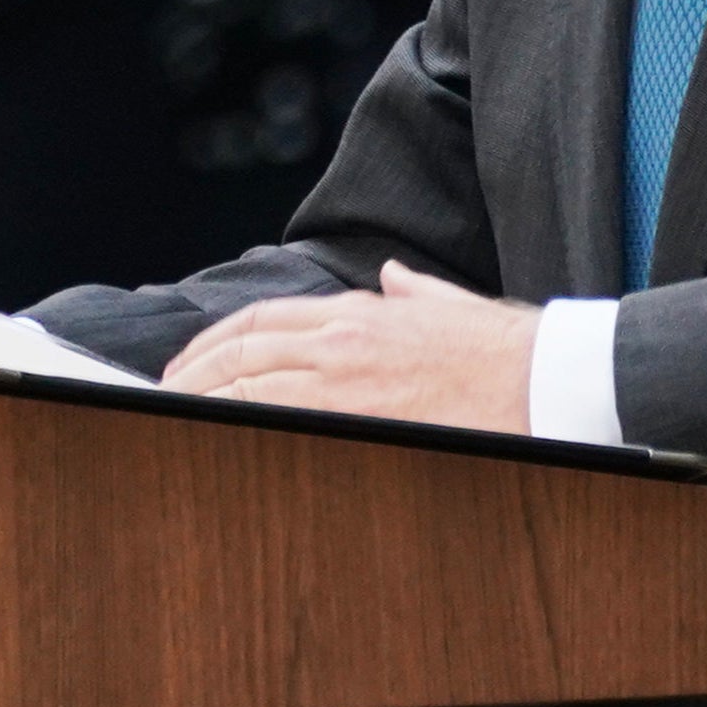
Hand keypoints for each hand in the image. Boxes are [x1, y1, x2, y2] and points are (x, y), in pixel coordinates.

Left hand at [163, 259, 535, 431]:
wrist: (541, 376)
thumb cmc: (503, 350)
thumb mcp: (448, 305)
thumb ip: (412, 292)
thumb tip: (392, 277)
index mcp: (358, 311)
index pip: (262, 320)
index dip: (217, 341)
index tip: (192, 360)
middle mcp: (341, 339)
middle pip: (241, 351)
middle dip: (194, 372)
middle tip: (165, 392)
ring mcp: (344, 379)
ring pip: (248, 384)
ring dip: (204, 398)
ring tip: (174, 413)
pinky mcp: (356, 416)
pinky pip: (278, 418)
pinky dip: (240, 421)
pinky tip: (216, 429)